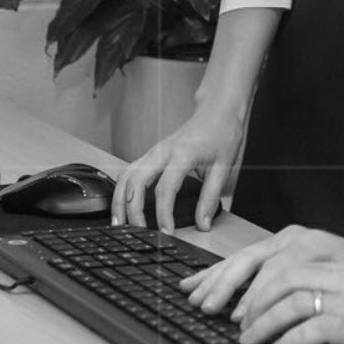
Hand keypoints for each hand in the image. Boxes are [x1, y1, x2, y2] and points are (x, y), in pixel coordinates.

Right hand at [110, 105, 243, 230]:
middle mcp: (162, 152)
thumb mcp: (223, 167)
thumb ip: (210, 198)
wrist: (217, 111)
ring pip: (126, 176)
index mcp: (182, 155)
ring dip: (119, 201)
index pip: (165, 189)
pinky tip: (122, 207)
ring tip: (119, 224)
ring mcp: (153, 152)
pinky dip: (122, 191)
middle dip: (133, 209)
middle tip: (138, 232)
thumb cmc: (221, 135)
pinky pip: (128, 172)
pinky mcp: (150, 155)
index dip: (163, 213)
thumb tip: (203, 224)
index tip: (166, 232)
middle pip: (136, 182)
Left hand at [181, 227, 343, 343]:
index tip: (207, 288)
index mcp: (340, 255)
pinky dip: (286, 341)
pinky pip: (311, 326)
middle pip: (275, 268)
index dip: (236, 270)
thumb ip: (323, 286)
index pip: (275, 252)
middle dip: (239, 292)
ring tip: (247, 338)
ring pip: (288, 294)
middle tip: (220, 315)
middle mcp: (343, 267)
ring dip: (259, 319)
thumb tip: (273, 301)